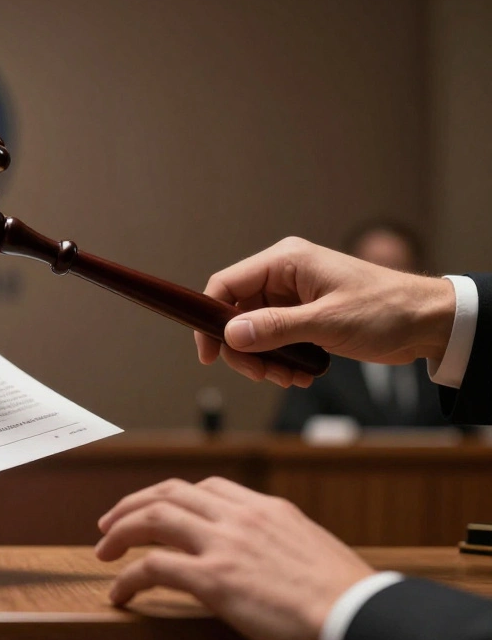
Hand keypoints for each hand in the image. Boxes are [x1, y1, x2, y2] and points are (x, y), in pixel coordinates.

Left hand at [95, 477, 372, 639]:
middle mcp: (241, 518)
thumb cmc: (346, 598)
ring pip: (152, 519)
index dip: (172, 496)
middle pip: (170, 494)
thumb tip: (271, 557)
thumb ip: (283, 544)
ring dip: (119, 533)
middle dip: (132, 506)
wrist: (360, 618)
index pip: (207, 487)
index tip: (154, 509)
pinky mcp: (214, 579)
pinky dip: (127, 578)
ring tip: (103, 552)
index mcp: (267, 510)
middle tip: (108, 525)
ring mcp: (224, 545)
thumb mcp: (314, 552)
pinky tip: (118, 593)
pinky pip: (152, 568)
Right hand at [194, 237, 454, 387]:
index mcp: (285, 262)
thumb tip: (229, 335)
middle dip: (244, 350)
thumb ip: (274, 328)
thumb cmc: (385, 310)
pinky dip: (283, 361)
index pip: (225, 285)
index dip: (210, 319)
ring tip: (290, 378)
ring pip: (255, 332)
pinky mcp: (305, 317)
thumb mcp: (327, 322)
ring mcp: (294, 297)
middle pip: (236, 314)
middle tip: (261, 375)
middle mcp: (284, 276)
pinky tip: (303, 374)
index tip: (210, 355)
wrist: (429, 322)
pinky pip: (277, 340)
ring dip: (266, 360)